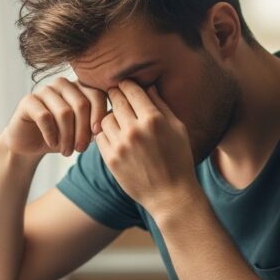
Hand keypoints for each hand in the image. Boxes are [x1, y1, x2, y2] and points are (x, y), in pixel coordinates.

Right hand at [1, 77, 107, 157]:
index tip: (98, 135)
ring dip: (67, 137)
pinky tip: (52, 144)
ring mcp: (44, 90)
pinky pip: (45, 116)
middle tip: (81, 150)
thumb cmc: (62, 137)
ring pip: (64, 112)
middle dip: (83, 131)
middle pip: (81, 104)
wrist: (31, 144)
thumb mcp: (84, 132)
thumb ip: (98, 124)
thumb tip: (113, 122)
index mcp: (79, 87)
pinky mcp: (28, 100)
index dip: (99, 116)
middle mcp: (63, 84)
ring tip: (67, 152)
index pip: (97, 95)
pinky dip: (51, 134)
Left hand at [98, 81, 200, 216]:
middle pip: (115, 100)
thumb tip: (148, 86)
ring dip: (111, 117)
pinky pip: (100, 137)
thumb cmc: (179, 159)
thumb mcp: (178, 129)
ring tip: (119, 121)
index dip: (127, 85)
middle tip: (117, 96)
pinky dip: (106, 135)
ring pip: (105, 118)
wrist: (170, 195)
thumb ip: (162, 105)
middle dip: (116, 95)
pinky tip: (115, 137)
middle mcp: (134, 130)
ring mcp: (121, 146)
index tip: (126, 85)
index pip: (131, 90)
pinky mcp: (111, 160)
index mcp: (153, 119)